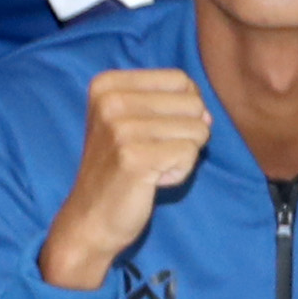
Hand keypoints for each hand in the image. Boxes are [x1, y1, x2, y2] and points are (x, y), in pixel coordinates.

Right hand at [35, 68, 211, 290]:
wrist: (90, 218)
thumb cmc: (118, 169)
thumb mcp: (132, 121)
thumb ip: (171, 104)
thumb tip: (207, 115)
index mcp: (107, 85)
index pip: (179, 80)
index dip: (182, 109)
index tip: (153, 133)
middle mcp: (110, 100)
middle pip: (192, 103)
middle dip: (184, 134)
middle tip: (152, 154)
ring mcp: (120, 128)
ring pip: (197, 129)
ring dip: (182, 155)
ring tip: (151, 167)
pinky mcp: (134, 157)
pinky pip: (190, 154)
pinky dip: (179, 172)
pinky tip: (152, 180)